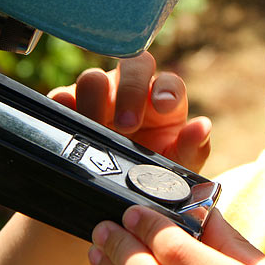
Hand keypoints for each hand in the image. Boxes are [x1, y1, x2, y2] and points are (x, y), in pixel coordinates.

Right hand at [48, 51, 210, 172]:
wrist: (112, 198)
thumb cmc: (150, 173)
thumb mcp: (175, 167)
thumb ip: (193, 148)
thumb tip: (203, 126)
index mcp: (163, 101)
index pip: (169, 83)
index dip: (166, 89)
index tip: (165, 107)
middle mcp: (132, 91)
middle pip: (132, 66)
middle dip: (131, 91)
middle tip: (128, 124)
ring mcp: (99, 97)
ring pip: (95, 78)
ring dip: (95, 99)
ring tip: (97, 128)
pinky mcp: (69, 107)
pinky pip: (62, 96)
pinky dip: (63, 103)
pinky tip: (67, 118)